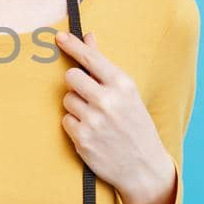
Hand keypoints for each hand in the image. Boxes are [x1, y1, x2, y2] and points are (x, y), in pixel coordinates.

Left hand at [54, 30, 173, 203]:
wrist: (144, 167)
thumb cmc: (136, 126)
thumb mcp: (128, 94)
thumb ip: (104, 66)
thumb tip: (89, 36)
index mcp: (123, 85)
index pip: (91, 58)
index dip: (72, 45)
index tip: (59, 37)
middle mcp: (108, 101)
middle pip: (70, 77)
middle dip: (75, 84)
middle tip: (88, 95)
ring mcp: (94, 121)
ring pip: (67, 100)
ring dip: (76, 106)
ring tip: (95, 118)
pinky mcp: (82, 139)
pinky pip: (66, 120)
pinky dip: (75, 125)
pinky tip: (91, 132)